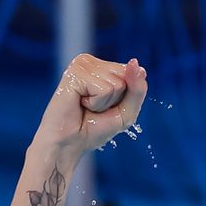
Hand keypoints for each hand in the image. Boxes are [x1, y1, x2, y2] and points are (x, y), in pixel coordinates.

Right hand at [30, 53, 148, 161]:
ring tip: (86, 106)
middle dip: (116, 99)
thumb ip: (137, 88)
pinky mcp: (74, 73)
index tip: (106, 106)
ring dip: (104, 103)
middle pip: (127, 76)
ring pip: (117, 83)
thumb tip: (135, 63)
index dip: (126, 97)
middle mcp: (90, 61)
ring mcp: (81, 65)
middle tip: (94, 108)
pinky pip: (105, 89)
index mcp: (101, 66)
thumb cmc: (94, 128)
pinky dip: (97, 103)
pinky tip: (80, 103)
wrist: (68, 144)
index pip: (133, 72)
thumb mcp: (127, 111)